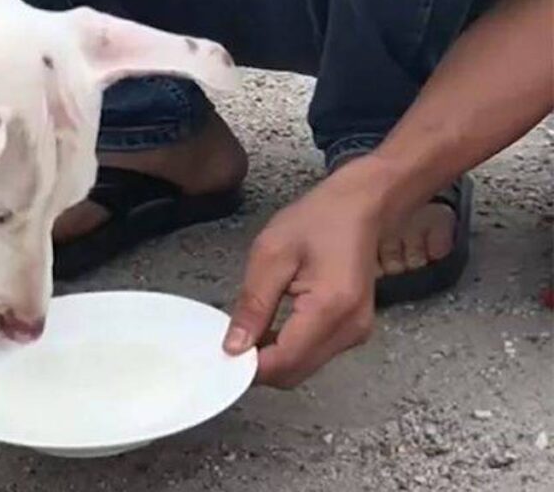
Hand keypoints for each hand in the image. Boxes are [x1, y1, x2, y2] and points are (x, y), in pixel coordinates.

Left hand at [222, 157, 386, 387]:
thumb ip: (253, 304)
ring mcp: (356, 334)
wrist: (362, 207)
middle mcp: (350, 329)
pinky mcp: (354, 332)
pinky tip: (271, 327)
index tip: (220, 354)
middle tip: (230, 341)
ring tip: (249, 329)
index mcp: (331, 308)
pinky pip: (314, 355)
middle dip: (258, 366)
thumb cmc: (318, 221)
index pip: (283, 363)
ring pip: (303, 368)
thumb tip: (234, 347)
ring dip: (272, 359)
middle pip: (294, 374)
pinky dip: (288, 350)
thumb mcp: (271, 254)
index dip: (248, 367)